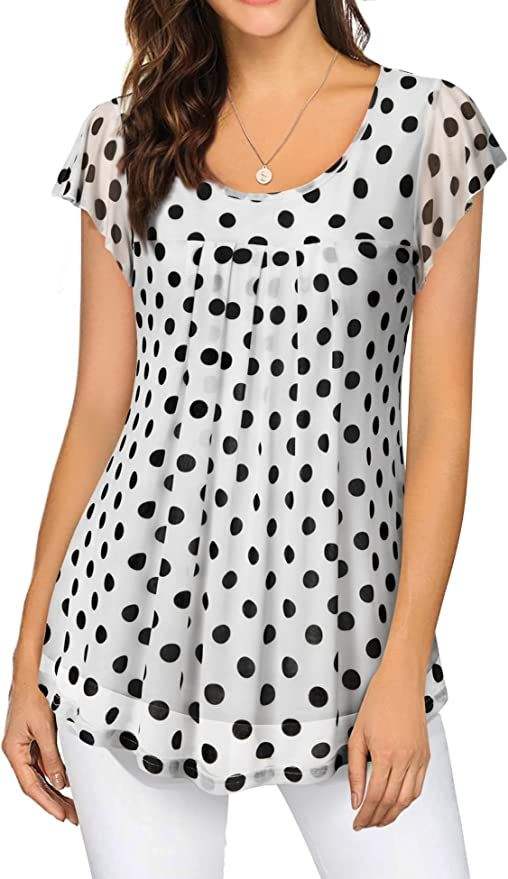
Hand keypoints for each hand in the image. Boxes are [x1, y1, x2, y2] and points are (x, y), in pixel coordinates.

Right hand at [2, 681, 77, 824]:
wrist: (31, 675)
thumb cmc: (33, 696)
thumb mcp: (44, 728)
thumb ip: (51, 756)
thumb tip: (60, 781)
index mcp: (13, 751)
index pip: (30, 785)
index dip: (46, 802)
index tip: (61, 815)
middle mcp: (17, 751)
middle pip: (36, 783)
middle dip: (54, 801)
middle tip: (72, 815)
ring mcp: (25, 746)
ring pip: (40, 775)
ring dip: (56, 789)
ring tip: (72, 804)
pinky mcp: (33, 739)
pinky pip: (43, 762)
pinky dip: (54, 773)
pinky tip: (66, 782)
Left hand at [347, 657, 429, 829]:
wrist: (401, 683)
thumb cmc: (379, 702)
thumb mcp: (357, 735)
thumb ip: (356, 770)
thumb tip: (355, 797)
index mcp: (386, 754)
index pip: (375, 796)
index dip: (365, 814)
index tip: (357, 821)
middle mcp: (405, 759)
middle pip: (392, 801)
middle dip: (378, 818)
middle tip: (366, 823)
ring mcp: (418, 758)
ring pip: (408, 798)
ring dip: (394, 814)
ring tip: (380, 819)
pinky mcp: (425, 755)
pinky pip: (419, 786)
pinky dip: (408, 800)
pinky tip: (398, 803)